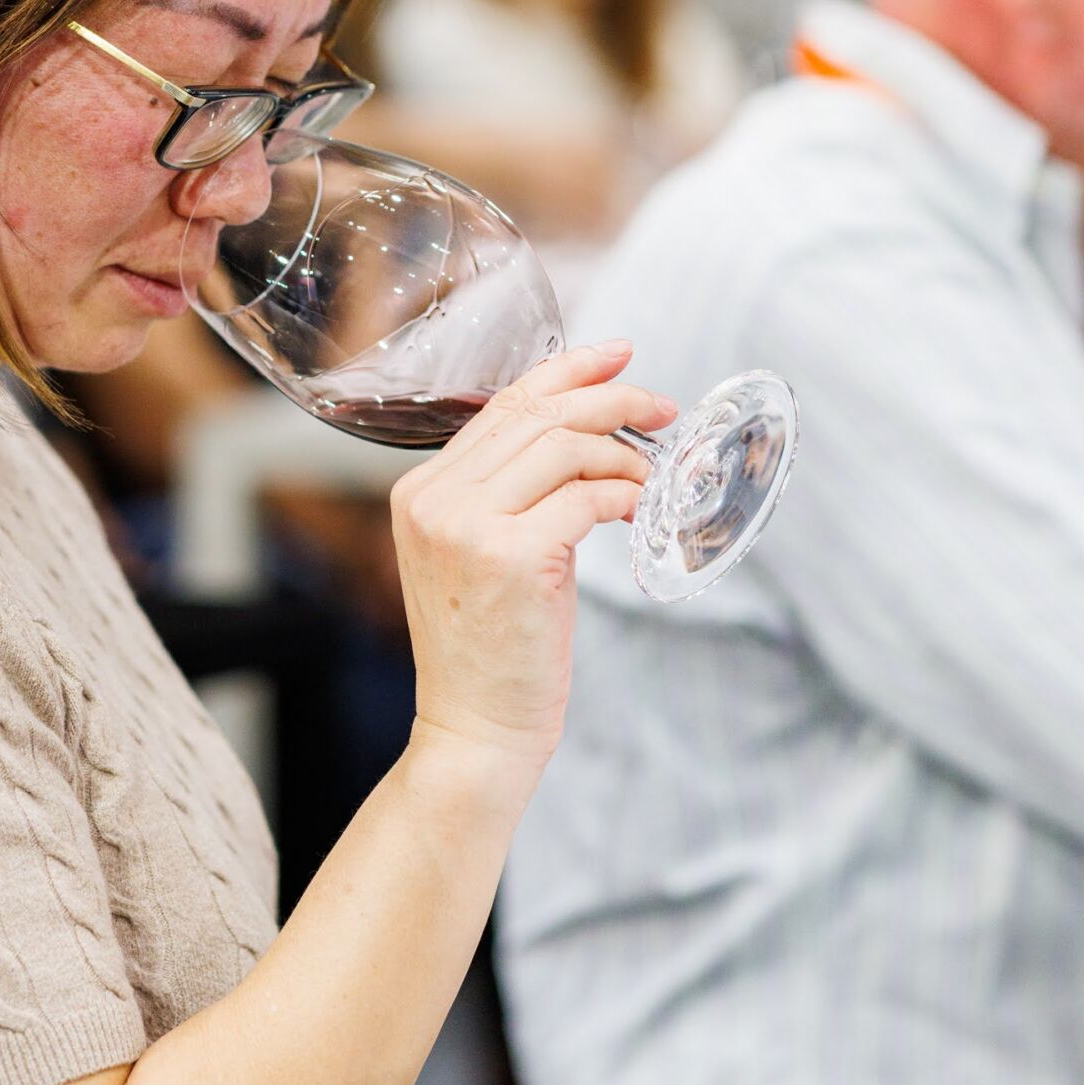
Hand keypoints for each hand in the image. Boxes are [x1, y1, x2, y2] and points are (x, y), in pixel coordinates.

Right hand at [390, 342, 675, 771]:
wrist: (476, 729)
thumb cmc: (491, 647)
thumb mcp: (484, 553)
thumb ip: (511, 492)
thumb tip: (585, 431)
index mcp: (421, 491)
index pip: (502, 405)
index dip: (567, 371)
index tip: (619, 355)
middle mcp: (434, 499)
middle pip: (537, 416)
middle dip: (611, 401)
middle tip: (662, 409)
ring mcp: (466, 526)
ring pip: (564, 449)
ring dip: (624, 457)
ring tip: (651, 482)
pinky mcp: (510, 557)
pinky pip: (586, 499)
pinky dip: (626, 497)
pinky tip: (641, 514)